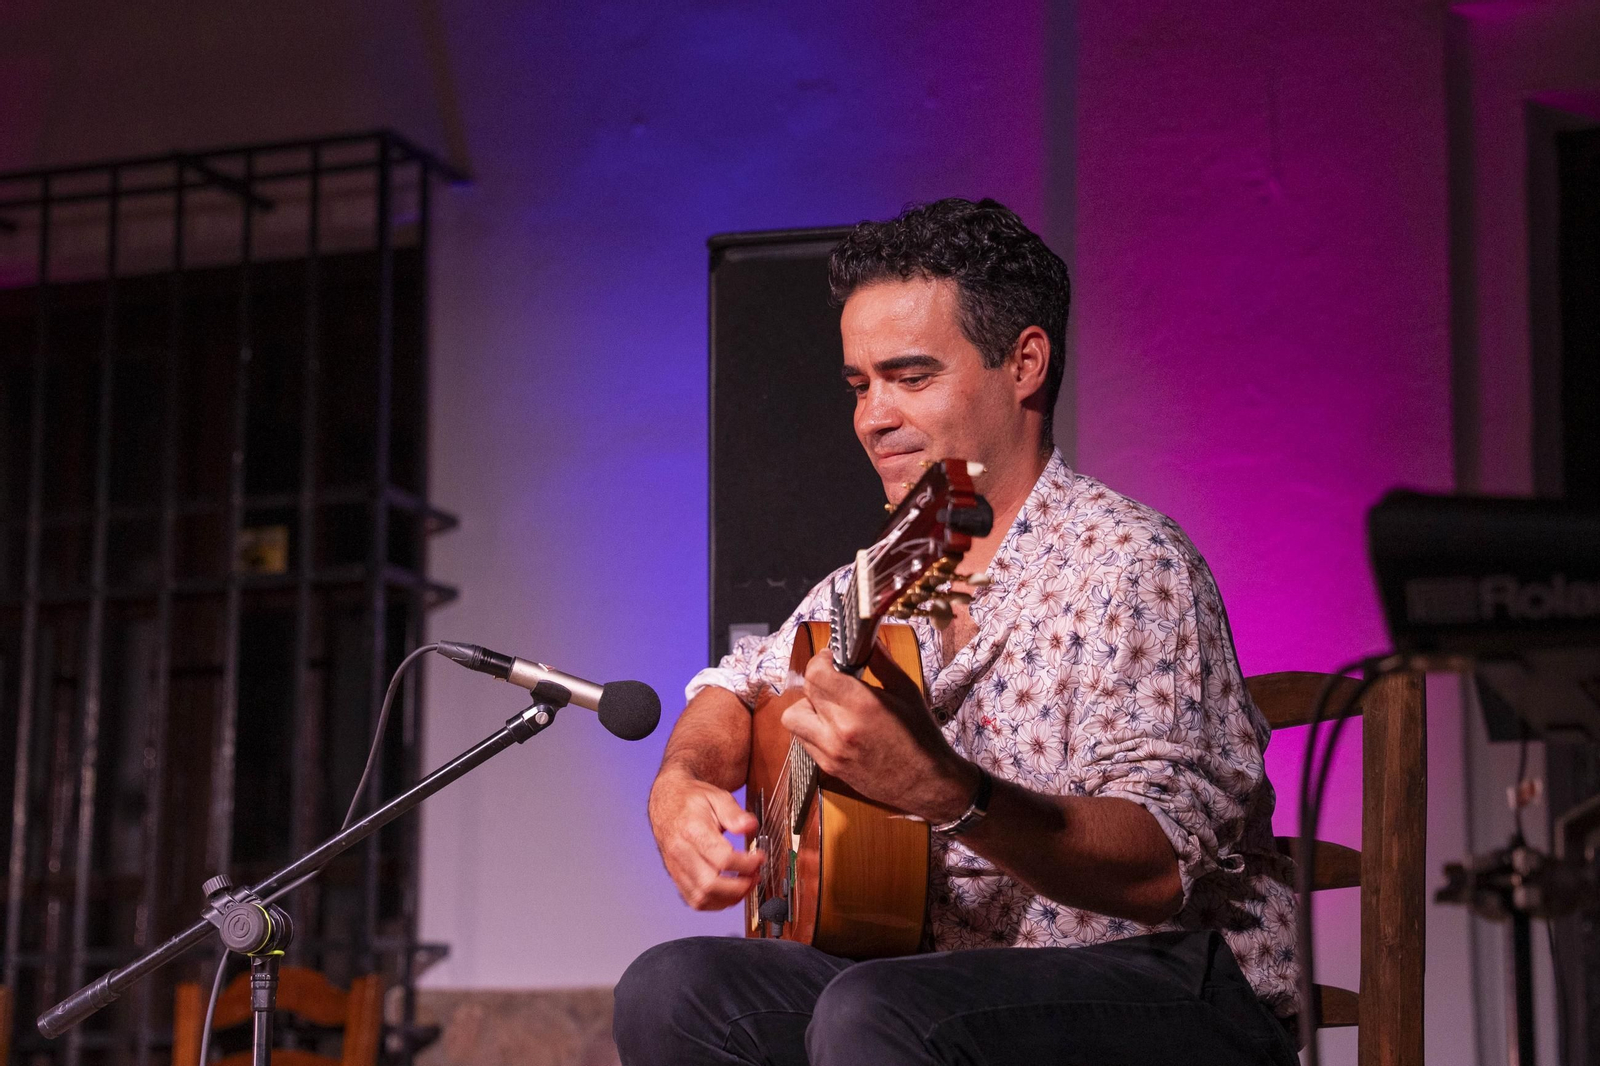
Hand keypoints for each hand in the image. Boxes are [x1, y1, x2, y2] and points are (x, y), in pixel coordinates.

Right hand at [647, 769, 763, 909]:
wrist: (667, 802)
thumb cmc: (691, 800)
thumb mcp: (716, 796)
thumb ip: (734, 813)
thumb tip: (750, 826)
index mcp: (691, 830)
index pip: (722, 858)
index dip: (746, 863)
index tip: (759, 858)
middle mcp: (680, 852)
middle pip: (710, 884)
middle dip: (739, 886)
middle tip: (755, 875)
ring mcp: (676, 867)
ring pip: (701, 897)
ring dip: (728, 898)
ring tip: (746, 885)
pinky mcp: (676, 877)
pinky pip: (694, 900)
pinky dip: (715, 903)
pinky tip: (730, 893)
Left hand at [781, 648, 976, 822]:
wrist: (927, 783)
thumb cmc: (922, 737)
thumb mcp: (907, 691)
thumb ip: (881, 662)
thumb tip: (865, 640)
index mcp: (862, 706)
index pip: (816, 673)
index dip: (822, 660)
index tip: (833, 658)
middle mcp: (840, 729)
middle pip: (805, 690)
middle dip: (818, 678)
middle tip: (835, 678)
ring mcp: (831, 751)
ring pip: (793, 717)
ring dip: (807, 706)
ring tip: (830, 705)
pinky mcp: (828, 767)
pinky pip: (803, 740)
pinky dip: (812, 728)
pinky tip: (834, 726)